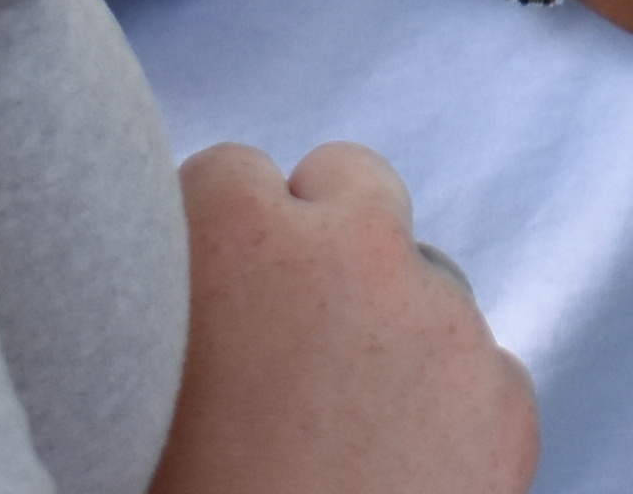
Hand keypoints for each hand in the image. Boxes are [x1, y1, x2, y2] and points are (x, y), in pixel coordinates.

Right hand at [156, 140, 535, 493]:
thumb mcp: (125, 396)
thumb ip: (168, 314)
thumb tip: (190, 294)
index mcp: (226, 238)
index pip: (232, 169)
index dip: (222, 242)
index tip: (215, 299)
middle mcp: (347, 248)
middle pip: (351, 179)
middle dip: (328, 235)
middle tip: (295, 334)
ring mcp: (442, 319)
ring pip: (429, 279)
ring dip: (395, 330)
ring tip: (344, 435)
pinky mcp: (507, 397)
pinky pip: (486, 367)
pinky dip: (454, 409)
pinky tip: (400, 478)